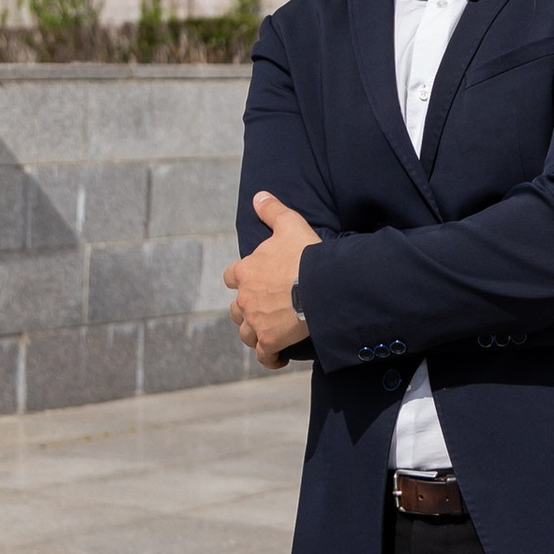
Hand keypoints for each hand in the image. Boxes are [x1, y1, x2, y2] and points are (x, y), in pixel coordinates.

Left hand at [225, 190, 317, 361]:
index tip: (251, 281)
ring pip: (245, 332)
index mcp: (246, 271)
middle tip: (263, 309)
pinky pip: (264, 354)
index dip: (240, 279)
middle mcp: (245, 298)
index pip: (231, 276)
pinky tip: (277, 358)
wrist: (322, 285)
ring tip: (268, 334)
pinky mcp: (270, 340)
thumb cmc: (306, 254)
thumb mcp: (290, 224)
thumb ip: (272, 210)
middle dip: (246, 309)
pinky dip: (269, 357)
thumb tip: (258, 196)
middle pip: (236, 308)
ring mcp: (256, 321)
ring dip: (254, 333)